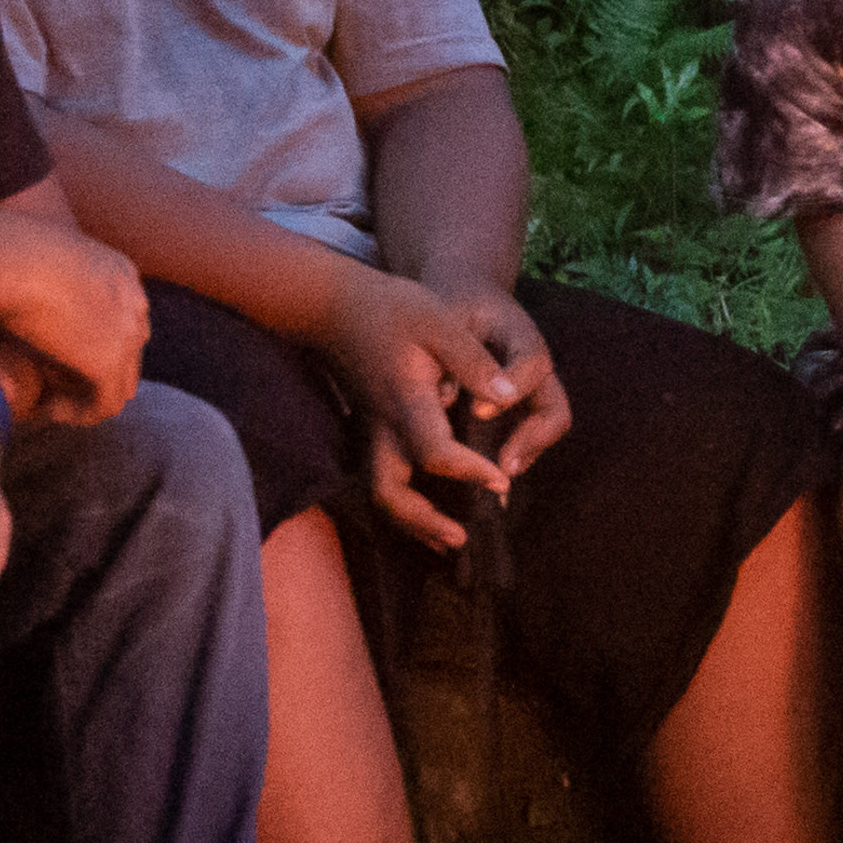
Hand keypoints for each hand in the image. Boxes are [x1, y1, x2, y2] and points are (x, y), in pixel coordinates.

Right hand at [0, 215, 154, 424]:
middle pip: (127, 353)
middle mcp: (136, 303)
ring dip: (88, 397)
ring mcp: (128, 334)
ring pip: (120, 383)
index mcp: (124, 275)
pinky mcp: (109, 362)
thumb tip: (34, 279)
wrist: (13, 260)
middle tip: (51, 383)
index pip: (122, 322)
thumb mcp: (43, 258)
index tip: (54, 355)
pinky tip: (49, 410)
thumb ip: (51, 275)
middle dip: (94, 373)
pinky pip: (106, 404)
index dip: (91, 344)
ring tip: (50, 402)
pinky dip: (81, 413)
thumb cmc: (10, 253)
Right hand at [324, 268, 563, 550]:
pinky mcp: (370, 427)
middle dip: (426, 522)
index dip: (470, 472)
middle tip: (463, 538)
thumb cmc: (391, 307)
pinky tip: (430, 511)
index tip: (500, 479)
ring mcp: (372, 429)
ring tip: (449, 540)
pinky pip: (381, 477)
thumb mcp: (439, 322)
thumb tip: (508, 399)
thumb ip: (474, 363)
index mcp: (406, 401)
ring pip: (380, 491)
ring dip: (412, 521)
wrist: (334, 302)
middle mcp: (384, 425)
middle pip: (391, 492)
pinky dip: (405, 502)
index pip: (436, 453)